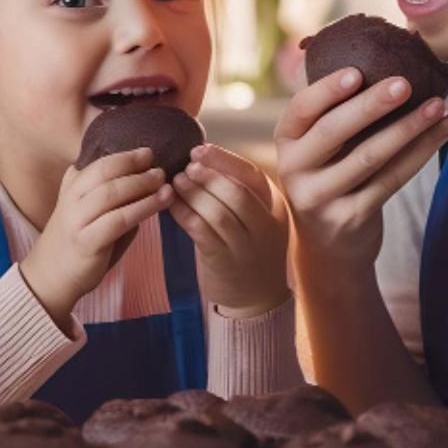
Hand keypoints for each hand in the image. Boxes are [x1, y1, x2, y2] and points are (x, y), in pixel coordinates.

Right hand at [20, 149, 172, 329]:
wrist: (51, 277)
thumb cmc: (80, 239)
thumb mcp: (90, 209)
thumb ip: (112, 193)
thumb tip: (149, 177)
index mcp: (72, 185)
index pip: (100, 162)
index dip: (126, 155)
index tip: (149, 153)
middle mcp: (71, 198)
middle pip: (105, 171)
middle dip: (134, 165)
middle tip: (159, 166)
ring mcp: (76, 220)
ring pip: (112, 193)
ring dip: (142, 185)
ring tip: (164, 183)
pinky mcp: (86, 241)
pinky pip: (118, 220)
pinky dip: (142, 208)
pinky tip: (159, 203)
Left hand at [169, 144, 289, 317]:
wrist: (257, 297)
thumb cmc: (249, 247)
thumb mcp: (256, 217)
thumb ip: (238, 191)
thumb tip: (202, 158)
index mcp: (275, 207)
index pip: (251, 176)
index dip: (224, 160)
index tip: (199, 150)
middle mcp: (265, 226)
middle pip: (237, 193)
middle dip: (208, 176)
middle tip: (186, 166)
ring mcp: (247, 246)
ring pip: (219, 213)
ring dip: (194, 194)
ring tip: (176, 181)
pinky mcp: (225, 262)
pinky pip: (202, 233)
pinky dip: (185, 215)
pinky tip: (172, 204)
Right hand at [275, 68, 447, 274]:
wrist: (328, 246)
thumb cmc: (330, 176)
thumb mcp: (317, 148)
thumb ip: (335, 112)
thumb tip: (384, 56)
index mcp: (286, 140)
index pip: (301, 109)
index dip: (327, 90)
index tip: (357, 72)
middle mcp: (295, 169)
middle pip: (334, 131)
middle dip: (372, 105)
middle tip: (405, 83)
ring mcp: (321, 197)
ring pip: (369, 157)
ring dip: (407, 128)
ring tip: (438, 106)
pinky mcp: (351, 218)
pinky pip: (391, 180)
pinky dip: (420, 153)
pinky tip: (443, 132)